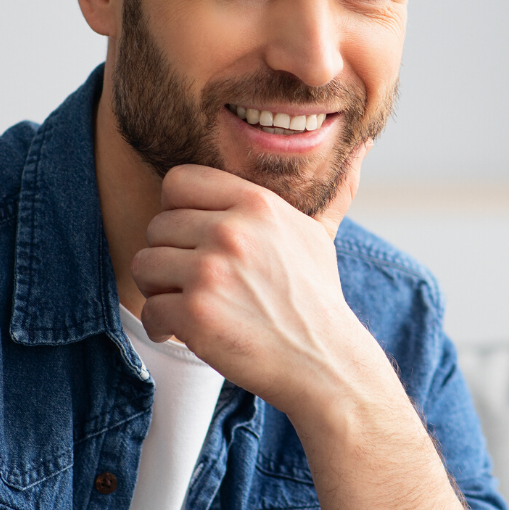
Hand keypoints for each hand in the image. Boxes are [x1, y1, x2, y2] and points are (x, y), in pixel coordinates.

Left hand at [131, 143, 373, 415]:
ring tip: (184, 303)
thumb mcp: (319, 235)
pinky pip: (149, 309)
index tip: (191, 237)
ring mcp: (210, 272)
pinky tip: (181, 332)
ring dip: (158, 289)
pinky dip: (160, 326)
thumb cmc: (316, 299)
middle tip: (190, 281)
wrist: (324, 363)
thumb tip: (363, 146)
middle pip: (157, 226)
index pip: (178, 181)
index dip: (176, 210)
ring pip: (144, 264)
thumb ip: (327, 191)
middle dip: (168, 256)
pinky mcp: (195, 314)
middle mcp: (230, 231)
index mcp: (255, 204)